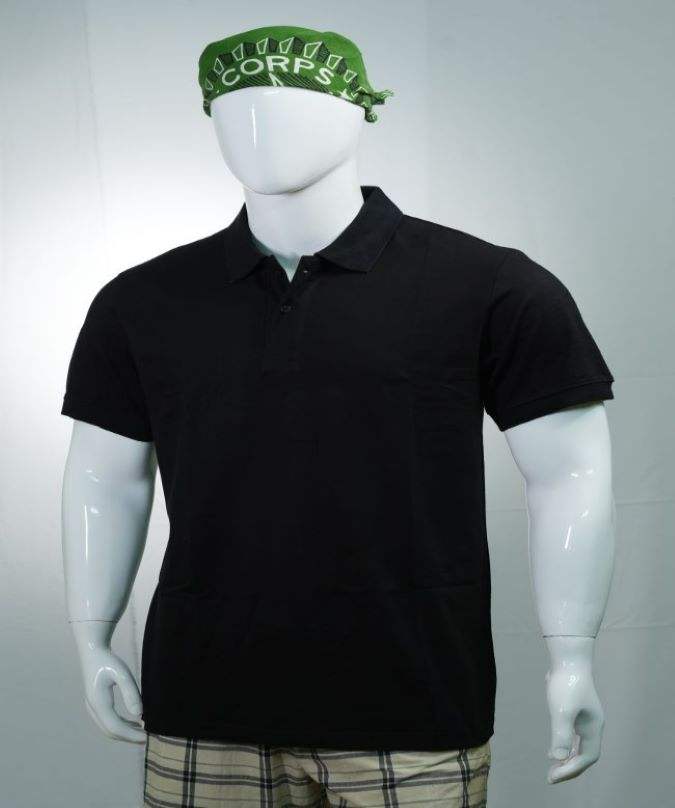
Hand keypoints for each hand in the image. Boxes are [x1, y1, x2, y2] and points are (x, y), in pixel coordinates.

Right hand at [71, 620, 145, 742]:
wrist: (92, 651)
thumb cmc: (108, 660)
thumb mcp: (122, 673)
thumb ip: (130, 693)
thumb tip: (139, 714)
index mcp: (99, 703)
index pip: (116, 727)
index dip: (132, 735)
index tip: (147, 737)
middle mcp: (93, 708)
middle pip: (111, 731)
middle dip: (129, 737)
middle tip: (149, 738)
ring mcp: (92, 708)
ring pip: (108, 728)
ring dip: (125, 732)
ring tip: (144, 732)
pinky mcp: (96, 704)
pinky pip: (108, 721)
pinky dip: (121, 725)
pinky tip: (134, 723)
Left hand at [545, 648, 604, 783]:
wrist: (568, 658)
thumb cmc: (566, 682)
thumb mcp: (562, 710)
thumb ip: (561, 734)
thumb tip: (557, 758)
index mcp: (593, 727)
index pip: (587, 757)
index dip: (571, 769)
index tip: (553, 776)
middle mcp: (592, 725)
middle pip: (585, 755)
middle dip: (570, 768)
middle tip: (551, 778)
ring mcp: (585, 718)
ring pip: (580, 746)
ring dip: (568, 759)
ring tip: (553, 769)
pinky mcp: (576, 710)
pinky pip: (574, 736)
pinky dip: (566, 747)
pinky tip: (553, 750)